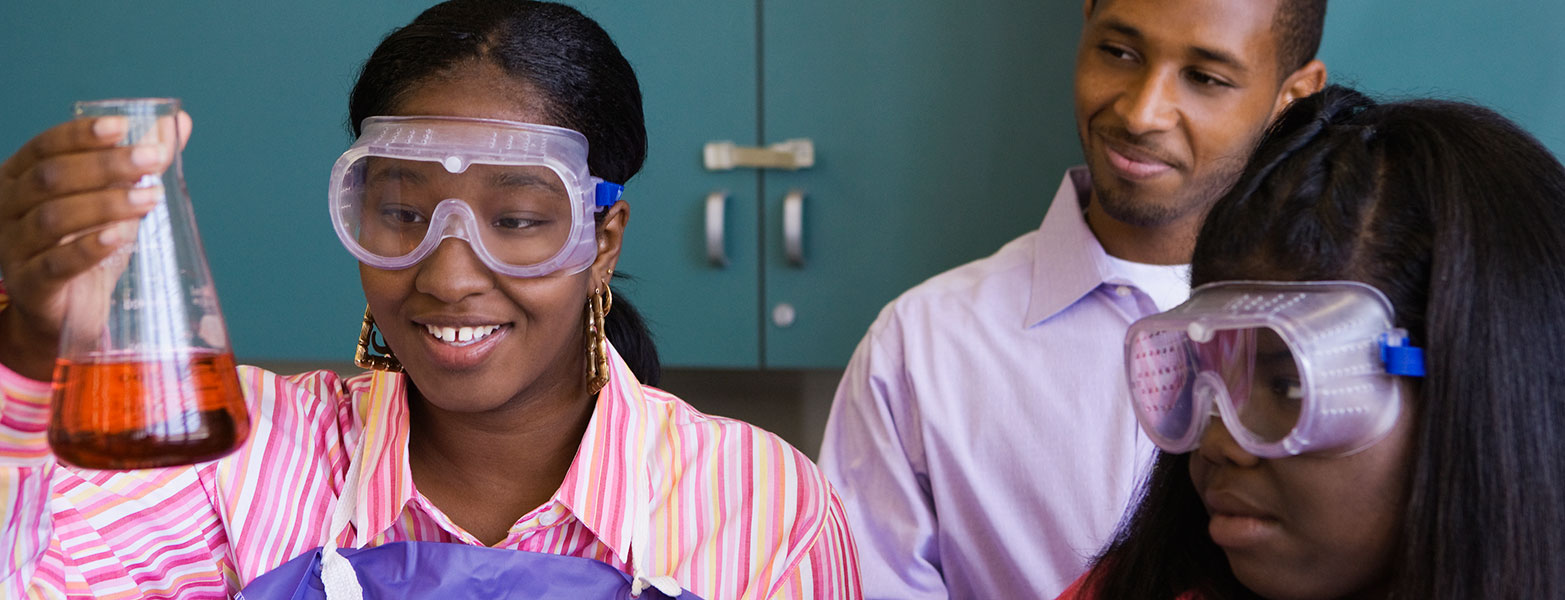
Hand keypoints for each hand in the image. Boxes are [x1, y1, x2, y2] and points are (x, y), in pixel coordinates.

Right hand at [0, 112, 191, 379]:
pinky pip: (55, 264)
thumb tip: (176, 122)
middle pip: (51, 178)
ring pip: (54, 219)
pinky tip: (119, 236)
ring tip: (151, 198)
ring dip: (106, 204)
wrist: (67, 314)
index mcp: (20, 178)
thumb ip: (140, 163)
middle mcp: (7, 209)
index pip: (45, 147)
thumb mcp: (114, 201)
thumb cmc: (87, 247)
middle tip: (153, 160)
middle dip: (105, 165)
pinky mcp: (30, 286)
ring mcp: (14, 248)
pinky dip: (87, 248)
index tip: (122, 126)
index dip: (81, 134)